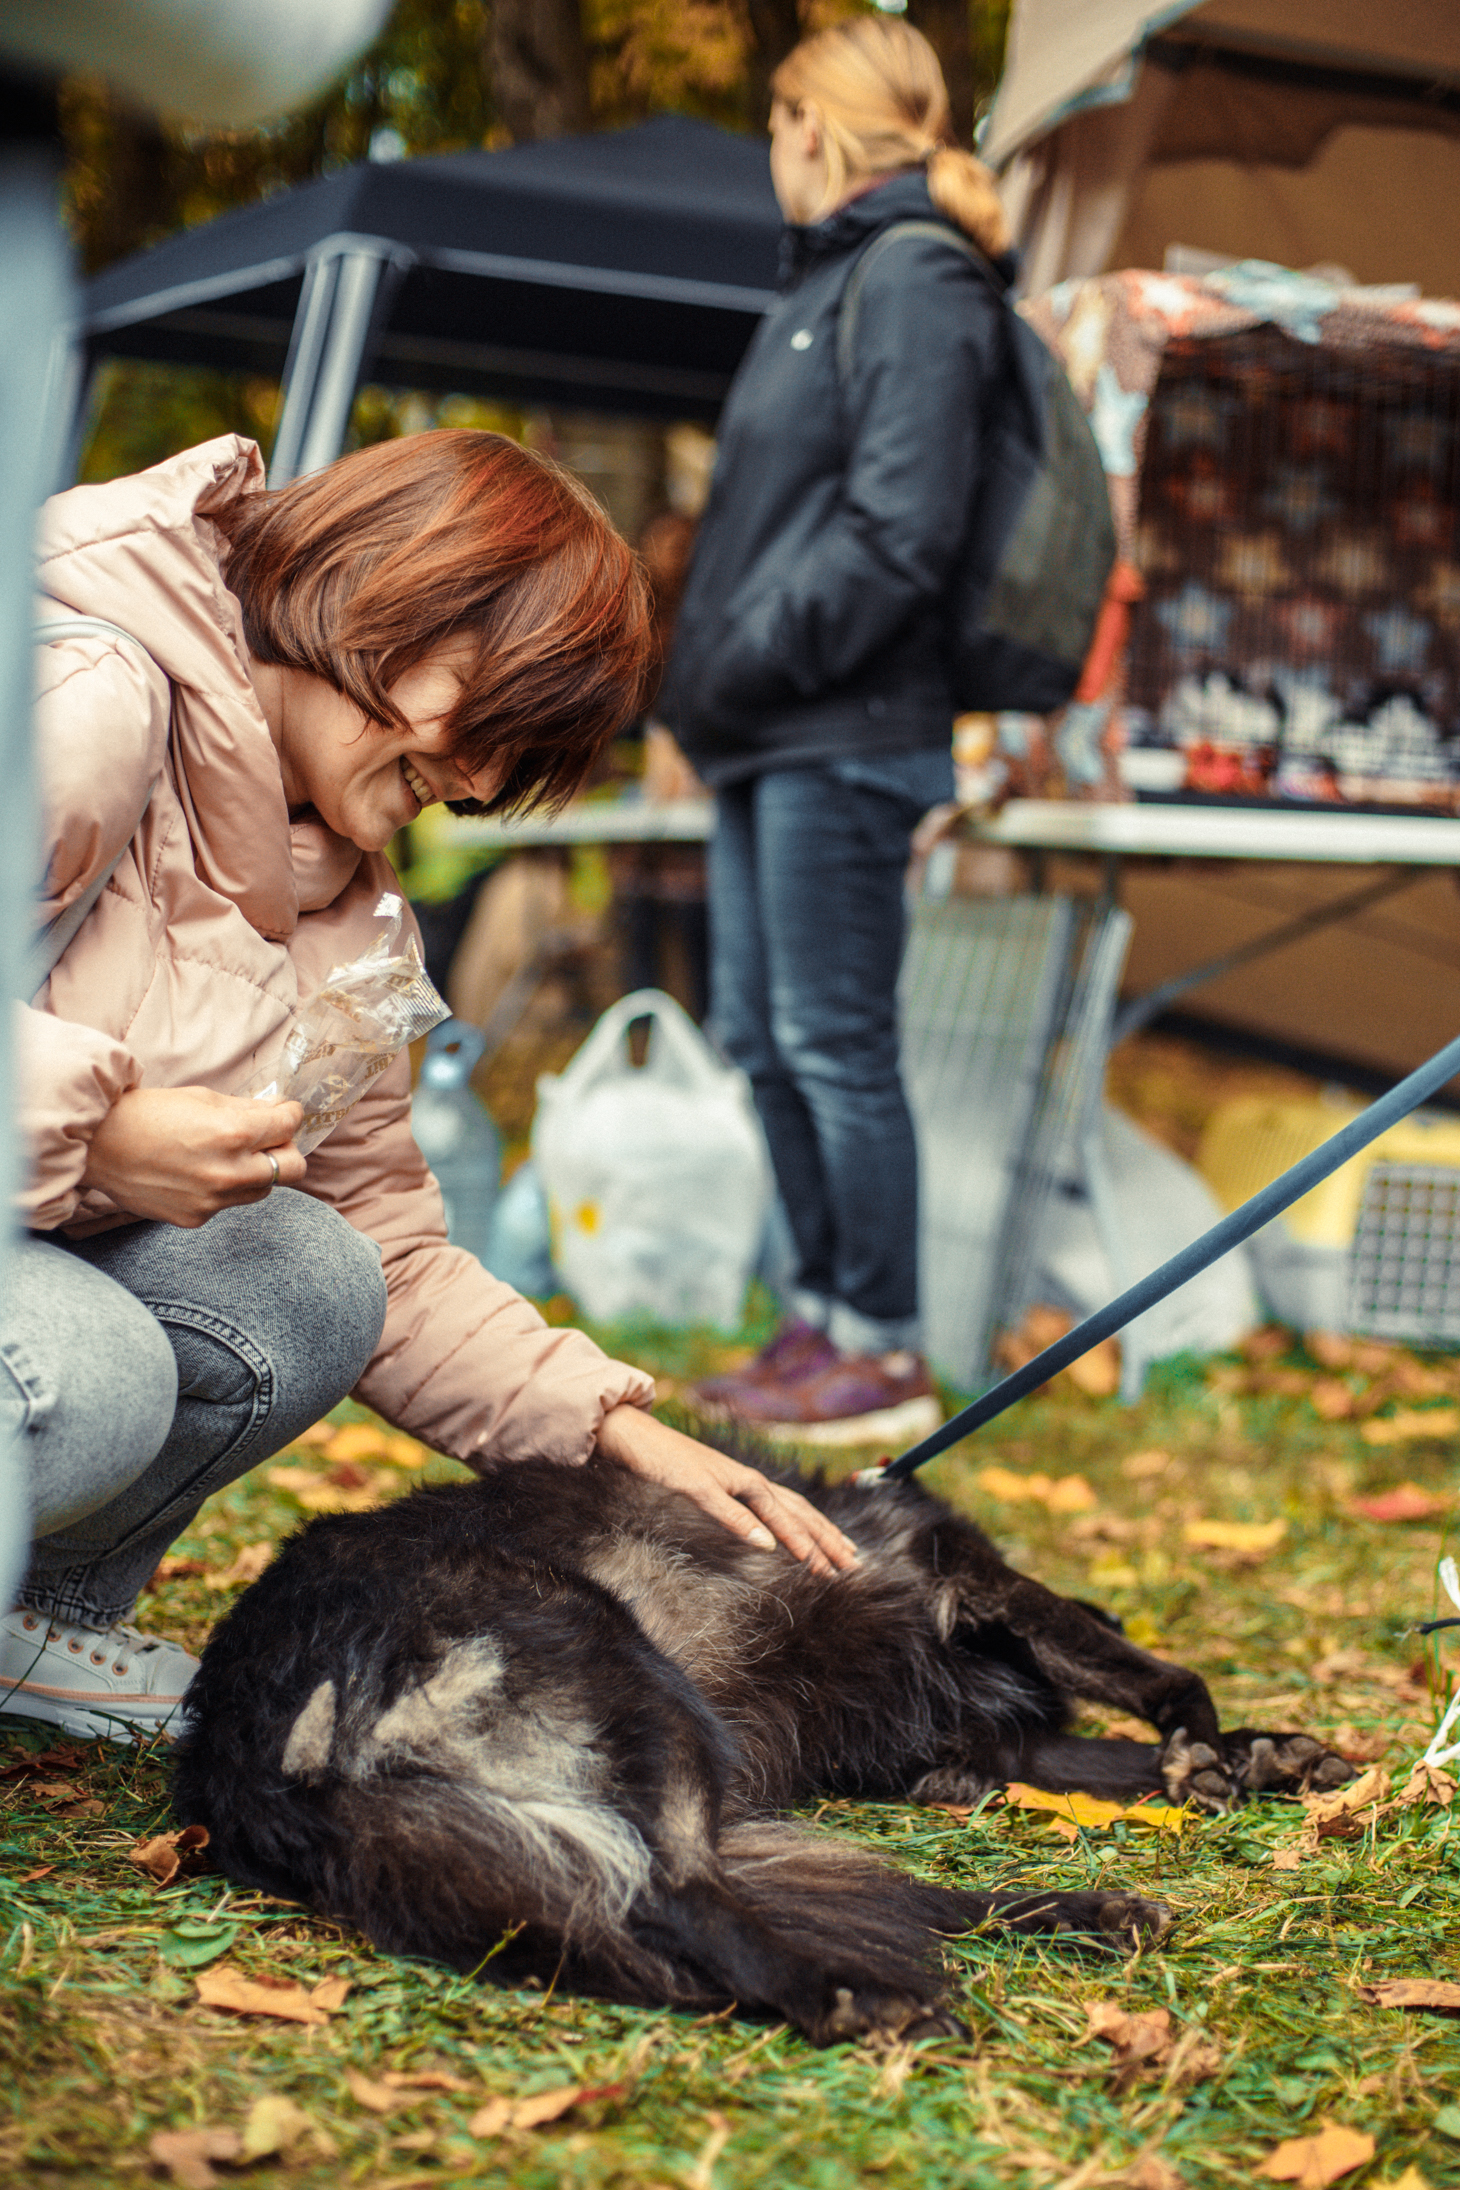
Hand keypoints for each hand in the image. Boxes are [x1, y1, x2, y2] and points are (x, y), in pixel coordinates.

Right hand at [81, 1085, 305, 1226]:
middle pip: (294, 1168)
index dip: (290, 1115)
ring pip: (264, 1189)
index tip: (284, 1113)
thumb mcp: (203, 1098)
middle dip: (286, 1150)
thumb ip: (248, 1108)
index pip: (289, 1125)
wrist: (97, 1145)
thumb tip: (280, 1109)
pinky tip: (196, 1173)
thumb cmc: (148, 1113)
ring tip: (228, 1156)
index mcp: (234, 1133)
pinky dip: (223, 1189)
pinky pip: (228, 1204)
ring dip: (257, 1172)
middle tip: (269, 1140)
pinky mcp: (196, 1218)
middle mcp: (229, 1171)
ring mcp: (213, 1200)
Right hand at [595, 1405, 858, 1575]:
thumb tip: (761, 1536)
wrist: (631, 1434)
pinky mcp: (692, 1480)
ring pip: (769, 1505)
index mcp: (748, 1482)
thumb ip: (735, 1509)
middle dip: (824, 1537)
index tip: (850, 1556)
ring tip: (818, 1562)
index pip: (797, 1508)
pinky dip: (746, 1523)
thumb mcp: (708, 1491)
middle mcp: (743, 1476)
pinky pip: (723, 1504)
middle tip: (851, 1567)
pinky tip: (765, 1544)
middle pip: (794, 1507)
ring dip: (796, 1534)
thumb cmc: (668, 1466)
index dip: (825, 1531)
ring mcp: (720, 1476)